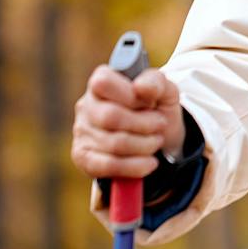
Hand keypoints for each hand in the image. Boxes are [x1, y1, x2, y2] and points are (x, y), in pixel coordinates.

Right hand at [71, 64, 185, 181]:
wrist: (161, 141)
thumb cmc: (157, 110)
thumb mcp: (165, 91)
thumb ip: (156, 82)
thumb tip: (140, 86)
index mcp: (101, 81)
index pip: (103, 83)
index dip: (130, 95)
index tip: (150, 103)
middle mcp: (86, 105)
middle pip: (110, 117)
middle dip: (143, 124)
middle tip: (160, 125)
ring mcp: (82, 132)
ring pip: (113, 144)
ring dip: (144, 145)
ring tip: (156, 142)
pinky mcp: (83, 157)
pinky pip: (107, 166)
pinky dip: (134, 166)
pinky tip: (149, 163)